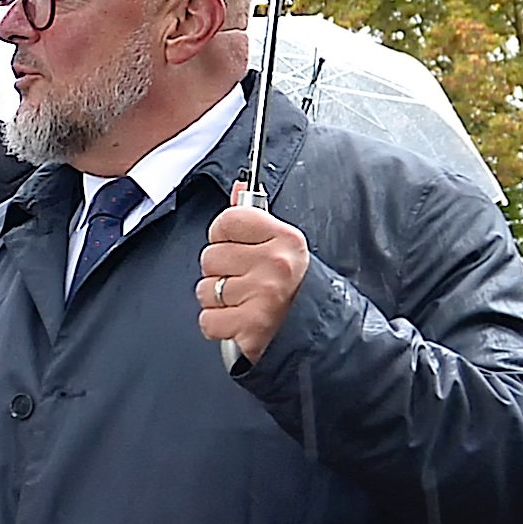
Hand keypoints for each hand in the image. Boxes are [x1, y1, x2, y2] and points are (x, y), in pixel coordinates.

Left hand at [197, 202, 307, 360]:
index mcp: (285, 239)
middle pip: (210, 256)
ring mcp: (263, 295)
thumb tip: (238, 188)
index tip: (232, 245)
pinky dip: (218, 325)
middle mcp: (275, 264)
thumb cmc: (296, 291)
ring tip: (243, 302)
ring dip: (217, 300)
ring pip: (205, 289)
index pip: (228, 220)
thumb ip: (256, 218)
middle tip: (244, 282)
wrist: (317, 335)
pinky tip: (238, 321)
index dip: (222, 234)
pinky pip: (207, 319)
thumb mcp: (283, 249)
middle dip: (220, 272)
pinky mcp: (250, 326)